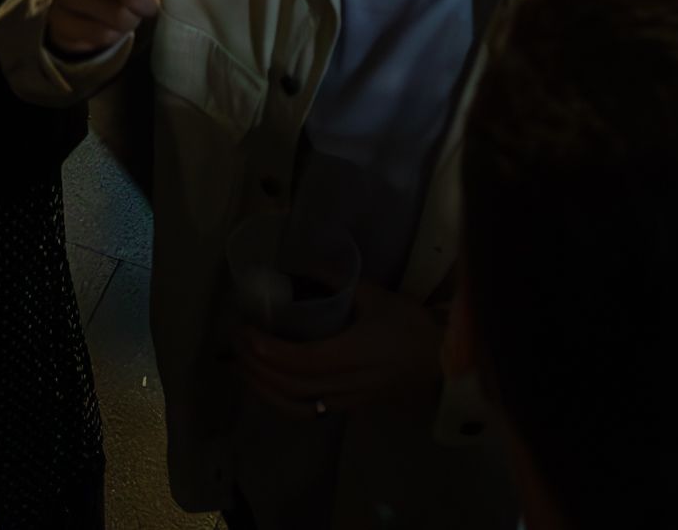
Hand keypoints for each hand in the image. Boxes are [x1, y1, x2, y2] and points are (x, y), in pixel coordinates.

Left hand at [236, 280, 445, 419]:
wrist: (442, 360)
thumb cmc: (410, 324)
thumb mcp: (376, 294)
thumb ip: (336, 280)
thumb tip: (299, 266)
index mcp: (353, 355)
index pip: (302, 361)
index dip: (269, 351)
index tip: (246, 331)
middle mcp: (346, 384)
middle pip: (291, 386)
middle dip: (257, 366)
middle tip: (236, 341)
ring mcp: (347, 400)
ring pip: (295, 406)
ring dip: (263, 388)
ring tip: (242, 365)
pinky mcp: (348, 407)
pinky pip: (307, 412)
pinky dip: (280, 401)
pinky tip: (266, 385)